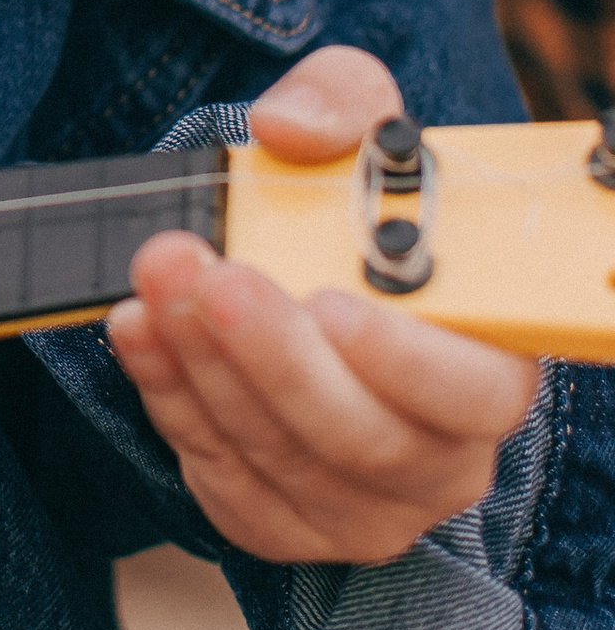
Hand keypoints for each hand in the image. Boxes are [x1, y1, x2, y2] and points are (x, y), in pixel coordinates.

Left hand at [106, 43, 539, 562]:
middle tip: (208, 278)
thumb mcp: (361, 130)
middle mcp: (438, 456)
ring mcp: (361, 506)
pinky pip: (221, 477)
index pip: (472, 393)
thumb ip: (341, 106)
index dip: (406, 360)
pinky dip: (169, 401)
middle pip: (360, 438)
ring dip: (204, 367)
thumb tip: (288, 129)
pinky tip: (137, 330)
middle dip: (271, 354)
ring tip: (156, 281)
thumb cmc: (351, 210)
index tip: (328, 302)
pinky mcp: (282, 522)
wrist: (291, 271)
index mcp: (490, 367)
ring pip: (279, 457)